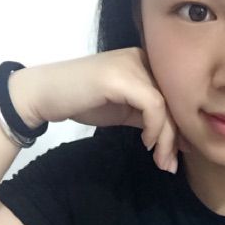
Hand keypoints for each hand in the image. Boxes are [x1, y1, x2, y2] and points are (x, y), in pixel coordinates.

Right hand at [8, 48, 181, 172]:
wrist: (43, 94)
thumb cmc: (84, 101)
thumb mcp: (126, 111)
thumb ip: (151, 120)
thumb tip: (181, 141)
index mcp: (146, 64)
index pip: (174, 97)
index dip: (180, 126)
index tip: (177, 154)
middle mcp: (142, 59)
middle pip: (173, 101)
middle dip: (175, 138)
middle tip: (170, 165)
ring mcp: (132, 64)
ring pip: (165, 105)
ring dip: (166, 140)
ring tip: (162, 162)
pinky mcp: (120, 77)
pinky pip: (152, 105)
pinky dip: (154, 128)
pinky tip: (146, 143)